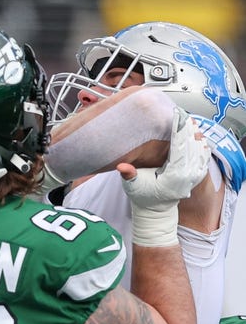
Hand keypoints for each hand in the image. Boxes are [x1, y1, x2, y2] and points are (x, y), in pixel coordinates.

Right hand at [122, 107, 209, 246]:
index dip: (179, 129)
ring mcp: (196, 174)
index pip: (180, 147)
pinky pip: (203, 154)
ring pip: (200, 148)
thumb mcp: (133, 187)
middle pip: (193, 144)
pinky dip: (200, 142)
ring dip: (195, 133)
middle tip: (183, 113)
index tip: (177, 116)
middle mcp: (190, 174)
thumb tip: (121, 167)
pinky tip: (196, 133)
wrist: (156, 211)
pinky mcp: (198, 174)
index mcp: (176, 175)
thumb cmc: (144, 198)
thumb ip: (129, 176)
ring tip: (190, 119)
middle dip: (188, 128)